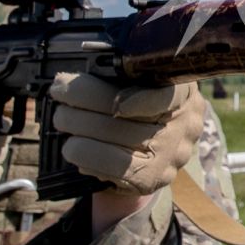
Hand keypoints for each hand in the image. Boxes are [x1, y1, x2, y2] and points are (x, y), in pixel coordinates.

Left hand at [50, 73, 203, 195]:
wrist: (144, 159)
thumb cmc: (137, 111)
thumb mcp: (141, 85)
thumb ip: (121, 74)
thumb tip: (82, 67)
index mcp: (185, 93)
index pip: (173, 94)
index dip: (143, 99)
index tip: (113, 100)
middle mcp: (185, 124)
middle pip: (131, 115)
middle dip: (85, 99)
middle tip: (59, 91)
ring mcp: (170, 154)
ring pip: (115, 139)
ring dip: (77, 125)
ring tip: (61, 117)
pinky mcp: (151, 178)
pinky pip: (114, 167)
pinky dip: (87, 155)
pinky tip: (73, 146)